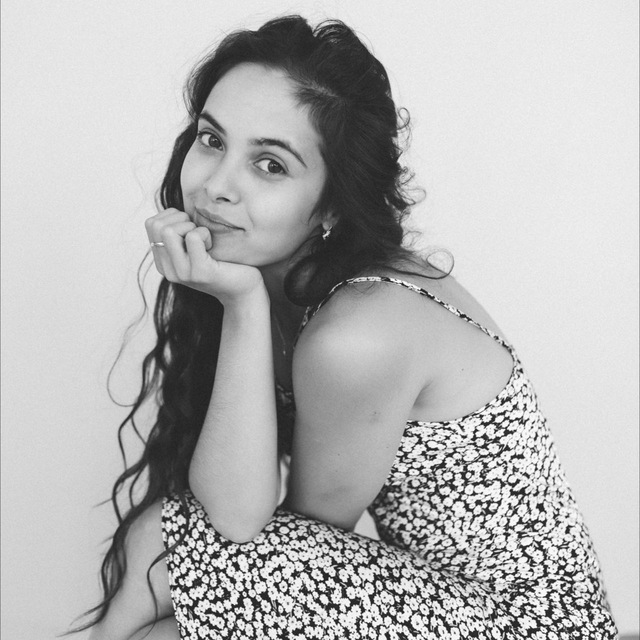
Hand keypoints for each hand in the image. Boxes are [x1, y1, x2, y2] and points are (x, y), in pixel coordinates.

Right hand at [145, 208, 265, 304]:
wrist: (243, 290)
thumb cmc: (222, 262)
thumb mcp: (194, 247)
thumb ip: (179, 233)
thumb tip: (174, 209)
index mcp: (163, 262)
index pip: (151, 224)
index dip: (173, 217)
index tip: (190, 228)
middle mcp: (168, 270)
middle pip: (157, 225)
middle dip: (181, 219)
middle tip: (199, 232)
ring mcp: (182, 273)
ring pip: (168, 231)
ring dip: (191, 226)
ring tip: (205, 240)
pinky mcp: (200, 272)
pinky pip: (193, 237)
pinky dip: (205, 234)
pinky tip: (213, 247)